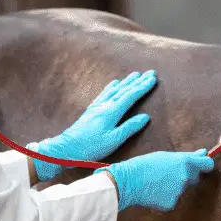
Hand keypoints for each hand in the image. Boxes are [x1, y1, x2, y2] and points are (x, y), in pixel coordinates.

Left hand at [30, 70, 157, 181]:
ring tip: (135, 75)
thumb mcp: (114, 140)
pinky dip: (111, 87)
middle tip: (150, 73)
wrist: (67, 148)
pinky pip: (104, 93)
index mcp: (112, 112)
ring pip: (114, 90)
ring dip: (126, 82)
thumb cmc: (92, 147)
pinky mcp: (91, 110)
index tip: (153, 79)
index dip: (143, 87)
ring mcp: (97, 106)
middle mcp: (105, 105)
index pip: (131, 96)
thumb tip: (145, 117)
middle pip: (124, 90)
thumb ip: (130, 127)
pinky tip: (114, 83)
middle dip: (138, 81)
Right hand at [96, 149, 214, 211]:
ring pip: (181, 189)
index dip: (206, 164)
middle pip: (194, 178)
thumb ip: (187, 156)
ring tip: (156, 181)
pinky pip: (173, 199)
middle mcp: (185, 177)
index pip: (207, 164)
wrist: (127, 181)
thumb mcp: (166, 156)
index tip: (203, 165)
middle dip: (186, 175)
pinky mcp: (172, 203)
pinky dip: (166, 197)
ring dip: (174, 186)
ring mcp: (179, 192)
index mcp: (185, 162)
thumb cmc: (144, 165)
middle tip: (169, 173)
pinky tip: (154, 191)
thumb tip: (203, 153)